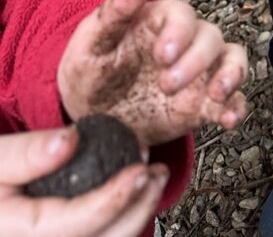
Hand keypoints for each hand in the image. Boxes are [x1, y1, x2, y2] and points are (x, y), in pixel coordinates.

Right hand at [0, 127, 167, 236]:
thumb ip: (27, 153)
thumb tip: (69, 141)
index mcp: (18, 234)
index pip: (77, 225)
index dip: (114, 199)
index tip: (141, 170)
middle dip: (138, 208)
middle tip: (158, 171)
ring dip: (136, 213)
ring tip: (154, 176)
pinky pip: (100, 236)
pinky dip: (122, 217)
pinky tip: (135, 191)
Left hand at [58, 0, 248, 146]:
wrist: (93, 116)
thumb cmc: (91, 71)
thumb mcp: (90, 44)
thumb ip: (112, 15)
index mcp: (159, 21)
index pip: (182, 14)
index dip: (179, 32)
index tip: (162, 55)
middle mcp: (186, 42)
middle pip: (210, 37)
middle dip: (196, 61)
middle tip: (166, 85)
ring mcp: (199, 72)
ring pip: (231, 59)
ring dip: (231, 74)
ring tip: (217, 96)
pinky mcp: (203, 102)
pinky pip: (232, 98)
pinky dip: (235, 107)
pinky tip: (227, 119)